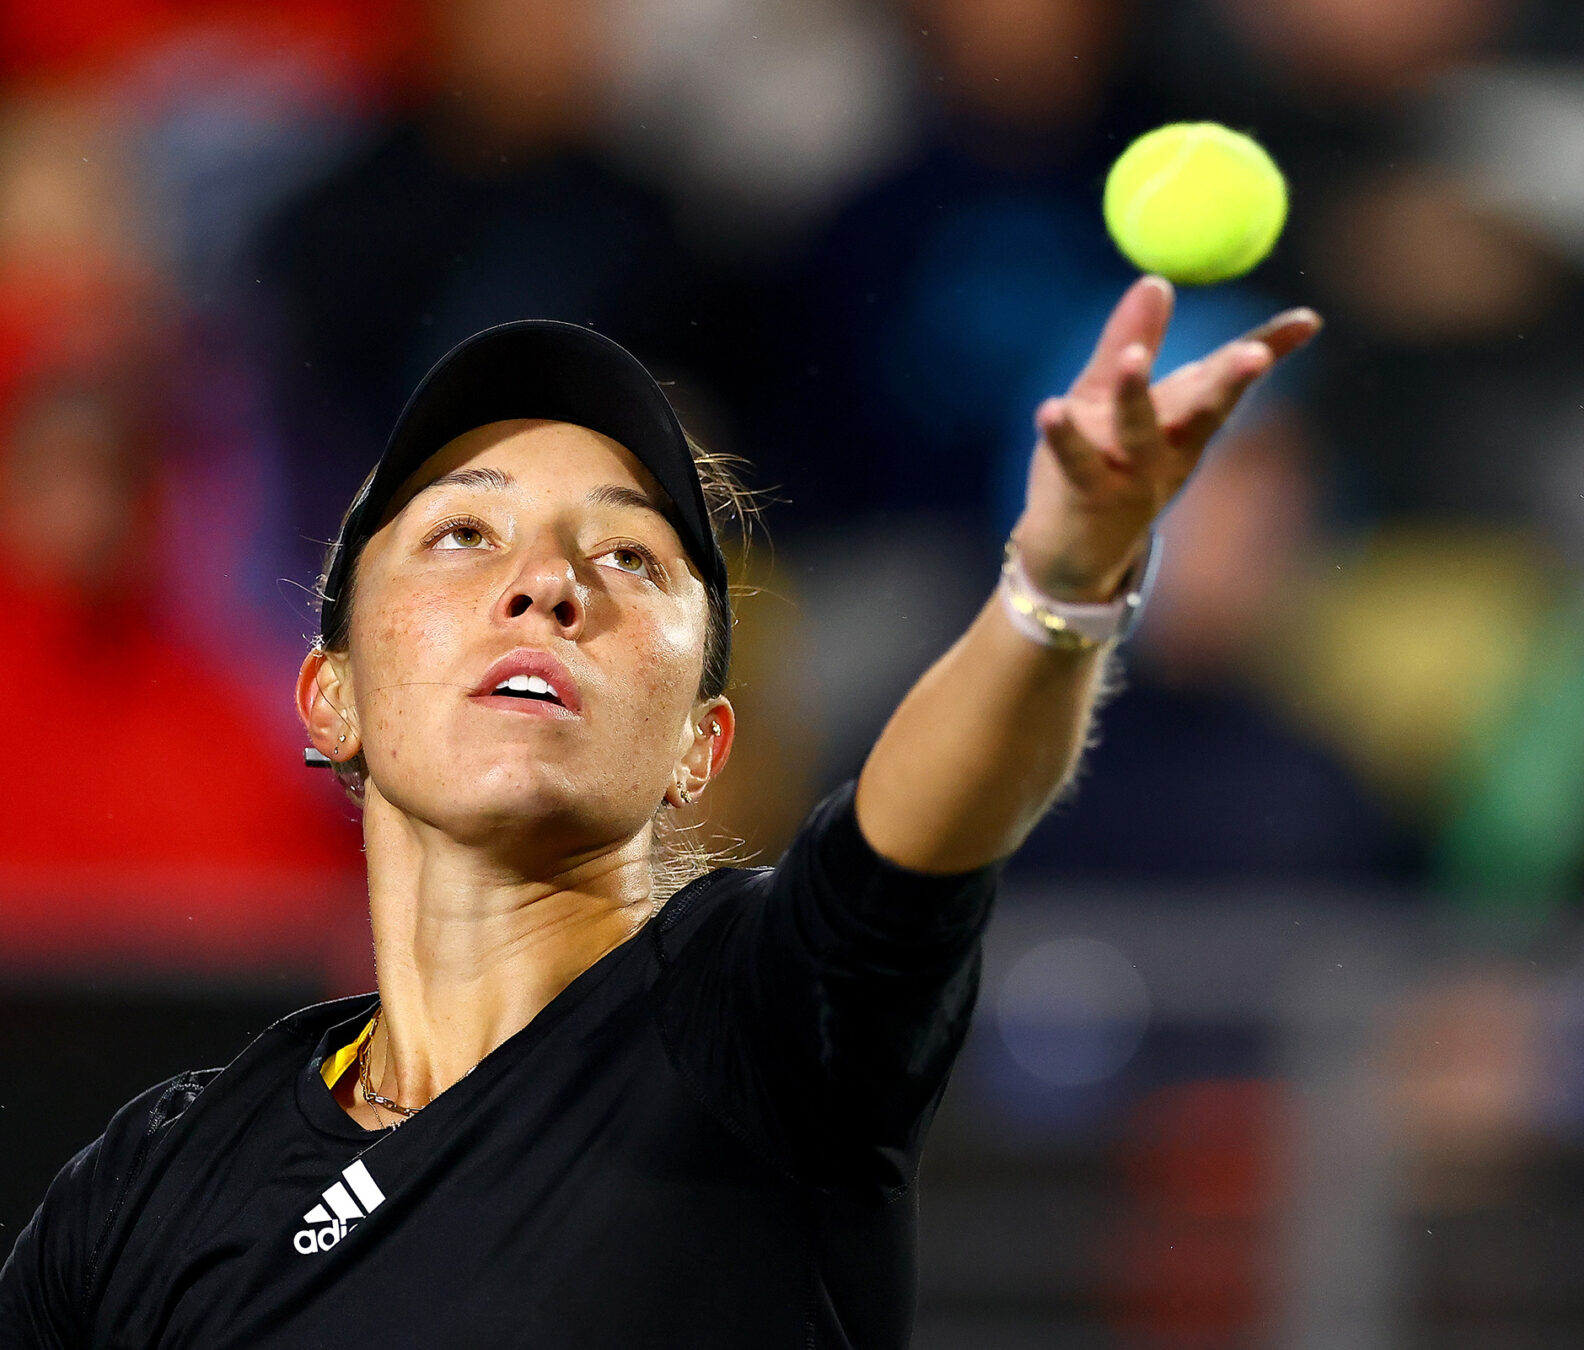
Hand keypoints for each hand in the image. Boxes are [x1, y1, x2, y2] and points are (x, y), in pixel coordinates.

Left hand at [1012, 276, 1320, 600]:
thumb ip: (1132, 341)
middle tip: (1254, 353)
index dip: (1267, 348)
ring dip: (1137, 396)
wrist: (1069, 552)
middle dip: (1230, 382)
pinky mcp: (1088, 495)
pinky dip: (1064, 435)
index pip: (1225, 376)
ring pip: (1141, 433)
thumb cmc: (1098, 464)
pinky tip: (1051, 407)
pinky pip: (1078, 462)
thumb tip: (1157, 280)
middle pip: (1204, 410)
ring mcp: (1131, 476)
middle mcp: (1168, 451)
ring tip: (1133, 360)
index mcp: (1182, 422)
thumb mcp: (1109, 396)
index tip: (1307, 321)